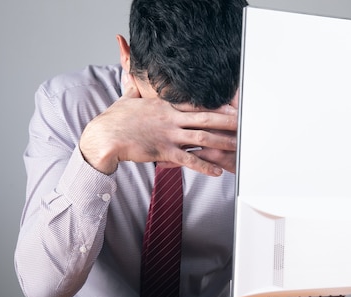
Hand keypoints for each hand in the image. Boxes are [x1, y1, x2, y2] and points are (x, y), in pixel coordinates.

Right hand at [79, 74, 237, 175]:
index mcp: (165, 106)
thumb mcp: (126, 97)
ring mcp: (169, 136)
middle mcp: (171, 119)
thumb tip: (130, 71)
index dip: (216, 106)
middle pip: (206, 119)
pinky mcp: (164, 152)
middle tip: (246, 124)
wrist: (104, 136)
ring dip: (222, 143)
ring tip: (238, 148)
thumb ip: (133, 85)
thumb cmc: (114, 119)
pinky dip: (204, 166)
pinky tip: (217, 172)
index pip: (196, 104)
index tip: (232, 107)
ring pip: (203, 139)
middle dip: (228, 122)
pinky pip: (188, 160)